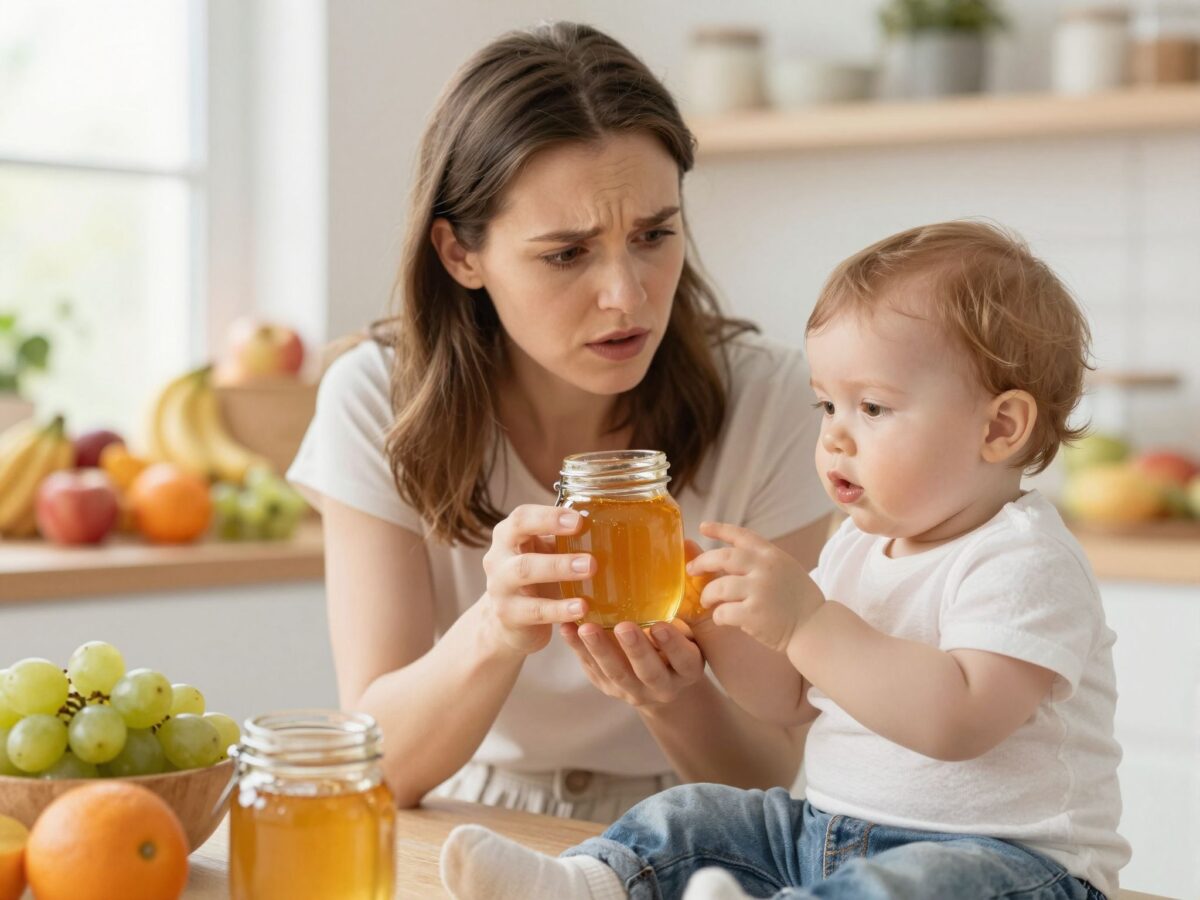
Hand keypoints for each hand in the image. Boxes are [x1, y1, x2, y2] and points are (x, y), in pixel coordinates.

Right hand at [480, 504, 593, 655]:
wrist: (508, 622)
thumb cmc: (535, 578)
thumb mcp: (546, 554)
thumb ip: (566, 539)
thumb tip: (609, 523)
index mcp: (508, 535)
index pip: (522, 517)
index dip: (549, 516)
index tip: (579, 520)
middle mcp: (498, 556)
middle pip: (520, 542)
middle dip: (555, 538)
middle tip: (591, 556)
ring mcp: (499, 586)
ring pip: (524, 572)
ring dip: (559, 569)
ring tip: (590, 571)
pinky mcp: (507, 614)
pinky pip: (534, 610)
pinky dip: (560, 609)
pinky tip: (582, 608)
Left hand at [560, 618, 705, 708]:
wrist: (662, 682)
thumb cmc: (677, 646)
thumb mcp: (690, 636)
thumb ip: (682, 619)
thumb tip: (670, 581)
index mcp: (687, 671)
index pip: (683, 660)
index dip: (673, 645)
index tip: (659, 627)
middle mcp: (662, 687)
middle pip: (648, 672)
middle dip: (634, 650)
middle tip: (622, 627)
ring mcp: (633, 691)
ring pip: (616, 673)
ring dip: (600, 650)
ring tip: (586, 628)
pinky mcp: (608, 687)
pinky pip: (592, 669)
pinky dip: (578, 649)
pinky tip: (566, 629)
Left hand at [687, 521, 824, 653]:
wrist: (816, 627)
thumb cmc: (799, 601)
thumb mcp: (785, 569)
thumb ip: (761, 562)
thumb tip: (726, 559)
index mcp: (772, 555)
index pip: (741, 535)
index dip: (720, 529)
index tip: (703, 527)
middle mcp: (765, 568)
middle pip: (722, 557)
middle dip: (702, 562)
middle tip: (691, 569)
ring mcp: (759, 590)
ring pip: (718, 587)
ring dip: (708, 594)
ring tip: (708, 601)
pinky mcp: (754, 614)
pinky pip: (723, 612)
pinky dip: (718, 616)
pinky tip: (722, 618)